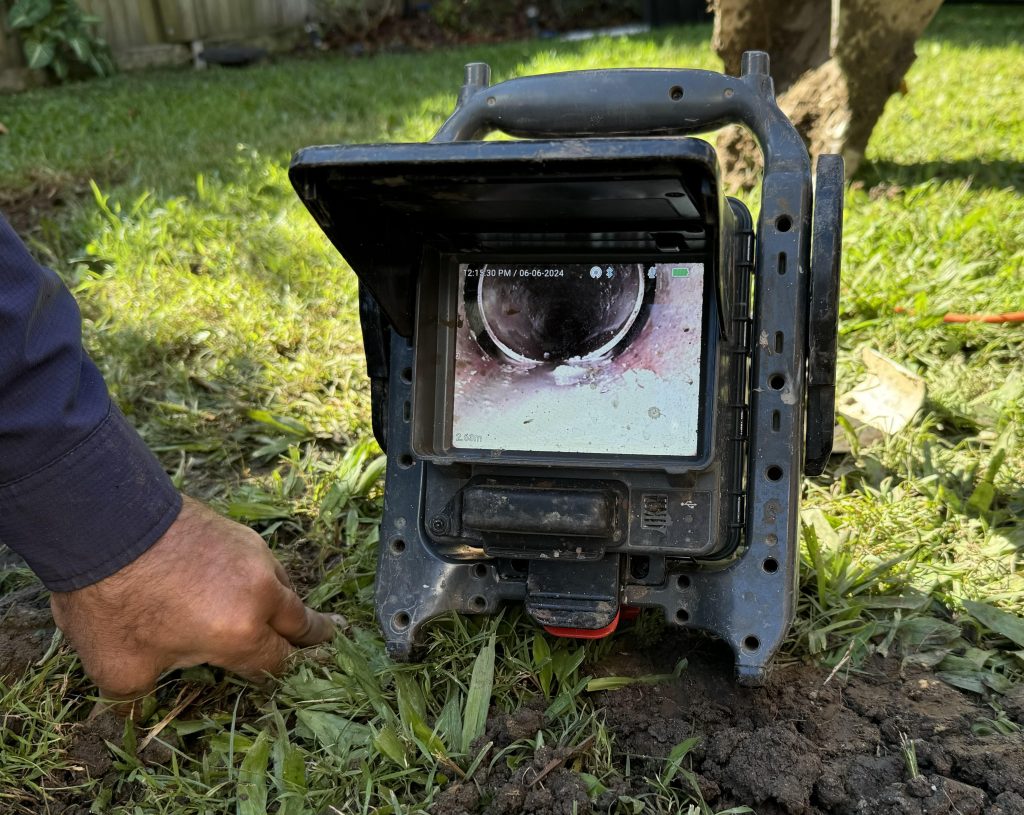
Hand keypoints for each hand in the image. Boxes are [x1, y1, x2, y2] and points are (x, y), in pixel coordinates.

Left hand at [50, 496, 334, 699]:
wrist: (107, 526)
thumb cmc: (116, 605)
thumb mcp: (121, 669)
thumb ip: (146, 690)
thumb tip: (143, 695)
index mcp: (242, 634)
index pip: (276, 662)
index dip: (274, 674)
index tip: (272, 676)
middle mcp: (260, 593)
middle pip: (300, 618)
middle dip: (314, 633)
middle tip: (329, 636)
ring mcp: (253, 555)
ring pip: (283, 583)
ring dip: (283, 600)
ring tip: (281, 607)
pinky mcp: (239, 530)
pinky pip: (261, 560)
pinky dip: (259, 575)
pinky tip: (240, 578)